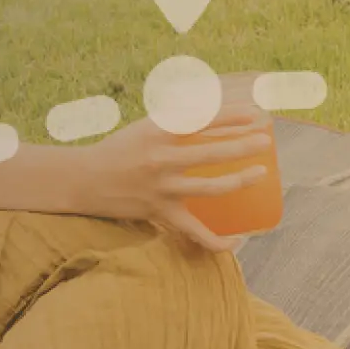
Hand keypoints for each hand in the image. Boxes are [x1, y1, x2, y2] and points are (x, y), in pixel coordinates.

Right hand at [75, 102, 274, 252]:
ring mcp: (161, 189)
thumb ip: (178, 119)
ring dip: (239, 181)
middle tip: (266, 141)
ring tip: (261, 173)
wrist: (83, 179)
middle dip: (243, 145)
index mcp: (157, 131)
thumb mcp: (146, 126)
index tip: (255, 113)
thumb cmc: (120, 149)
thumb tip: (215, 108)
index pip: (202, 119)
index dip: (231, 116)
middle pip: (210, 153)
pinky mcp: (159, 213)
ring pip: (209, 188)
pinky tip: (238, 240)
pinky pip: (193, 231)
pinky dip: (216, 240)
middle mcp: (160, 159)